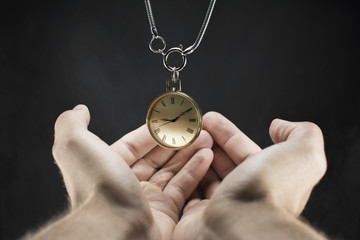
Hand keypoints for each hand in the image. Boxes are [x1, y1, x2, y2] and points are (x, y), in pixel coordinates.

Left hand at [52, 105, 212, 238]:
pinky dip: (195, 170)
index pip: (135, 144)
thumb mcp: (76, 145)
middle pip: (156, 157)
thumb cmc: (97, 187)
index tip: (172, 119)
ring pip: (172, 171)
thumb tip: (80, 110)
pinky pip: (183, 187)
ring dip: (189, 152)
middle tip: (194, 128)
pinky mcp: (165, 213)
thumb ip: (73, 123)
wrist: (114, 229)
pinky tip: (206, 156)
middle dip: (176, 141)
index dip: (154, 130)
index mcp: (108, 168)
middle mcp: (126, 184)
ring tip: (205, 138)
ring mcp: (146, 200)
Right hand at [173, 112, 326, 238]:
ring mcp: (220, 206)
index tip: (211, 119)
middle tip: (195, 127)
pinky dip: (183, 174)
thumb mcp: (302, 154)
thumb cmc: (270, 192)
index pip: (243, 150)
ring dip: (195, 154)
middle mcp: (243, 194)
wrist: (241, 225)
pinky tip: (180, 160)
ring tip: (186, 140)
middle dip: (208, 140)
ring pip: (203, 175)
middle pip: (221, 161)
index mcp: (266, 179)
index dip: (227, 133)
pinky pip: (187, 191)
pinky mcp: (197, 217)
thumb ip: (302, 133)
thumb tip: (279, 127)